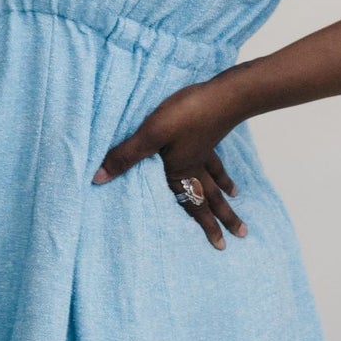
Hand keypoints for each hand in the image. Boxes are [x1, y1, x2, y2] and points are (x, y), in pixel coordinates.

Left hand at [92, 79, 248, 249]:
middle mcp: (195, 166)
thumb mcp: (149, 134)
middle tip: (240, 235)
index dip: (205, 224)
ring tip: (235, 198)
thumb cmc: (185, 114)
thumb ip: (125, 155)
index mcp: (181, 171)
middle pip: (210, 197)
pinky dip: (221, 167)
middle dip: (222, 216)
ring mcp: (204, 150)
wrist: (222, 94)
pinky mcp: (209, 135)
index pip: (193, 205)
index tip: (219, 246)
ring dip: (224, 193)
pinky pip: (215, 158)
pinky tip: (221, 165)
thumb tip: (99, 178)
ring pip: (216, 178)